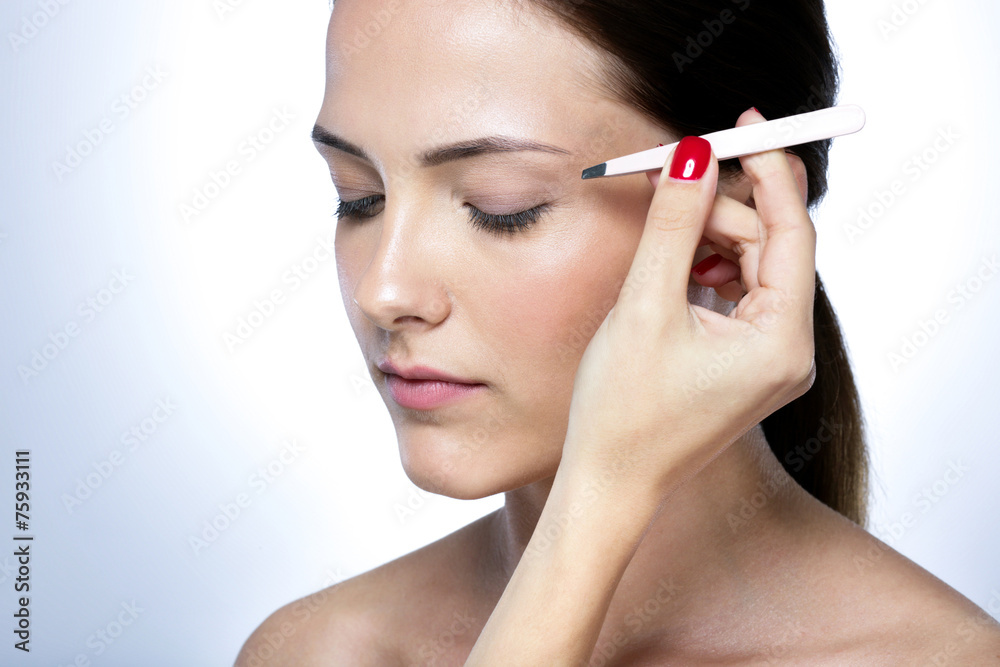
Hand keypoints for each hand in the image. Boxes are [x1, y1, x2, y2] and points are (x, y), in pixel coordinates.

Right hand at [560, 108, 817, 504]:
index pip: (791, 231)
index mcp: (780, 342)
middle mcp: (788, 351)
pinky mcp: (744, 361)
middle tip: (672, 177)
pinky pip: (737, 292)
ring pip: (753, 265)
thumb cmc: (622, 412)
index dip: (769, 171)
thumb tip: (695, 156)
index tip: (746, 125)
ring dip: (710, 234)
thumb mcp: (645, 306)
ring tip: (664, 225)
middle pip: (771, 245)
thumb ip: (675, 225)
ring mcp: (768, 359)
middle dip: (723, 205)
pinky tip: (673, 261)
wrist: (608, 482)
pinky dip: (706, 265)